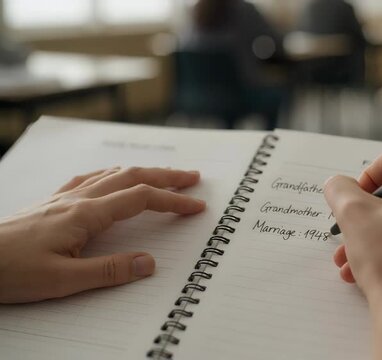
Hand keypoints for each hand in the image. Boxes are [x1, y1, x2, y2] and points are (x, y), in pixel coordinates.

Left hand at [0, 167, 205, 303]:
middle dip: (166, 176)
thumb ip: (109, 271)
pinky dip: (113, 173)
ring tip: (163, 175)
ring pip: (113, 174)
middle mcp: (78, 199)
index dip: (173, 200)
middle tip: (192, 177)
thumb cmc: (10, 270)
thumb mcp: (62, 281)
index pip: (141, 200)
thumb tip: (149, 263)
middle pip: (132, 176)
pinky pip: (91, 178)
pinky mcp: (53, 202)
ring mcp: (64, 197)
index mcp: (85, 215)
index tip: (196, 205)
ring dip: (144, 172)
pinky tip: (113, 177)